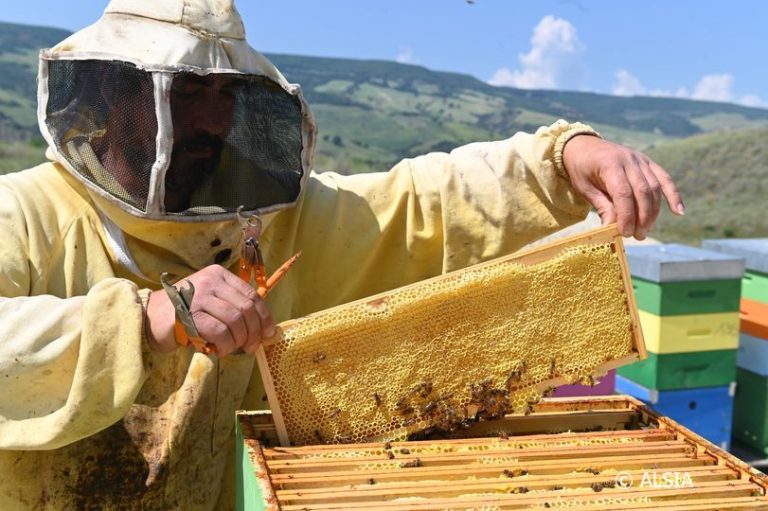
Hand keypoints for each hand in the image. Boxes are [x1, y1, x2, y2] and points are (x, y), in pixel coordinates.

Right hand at [145, 265, 274, 355]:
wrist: (149, 317)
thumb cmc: (185, 313)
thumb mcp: (212, 302)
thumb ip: (234, 309)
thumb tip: (265, 330)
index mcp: (219, 275)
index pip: (252, 294)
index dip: (264, 316)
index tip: (269, 333)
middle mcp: (210, 281)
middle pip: (246, 308)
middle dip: (254, 331)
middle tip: (252, 347)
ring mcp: (199, 295)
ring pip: (235, 320)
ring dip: (239, 340)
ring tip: (233, 349)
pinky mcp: (189, 314)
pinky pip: (219, 332)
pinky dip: (226, 345)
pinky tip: (221, 350)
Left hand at [562, 135, 683, 239]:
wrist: (584, 145)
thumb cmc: (582, 169)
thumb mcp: (584, 188)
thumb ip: (601, 206)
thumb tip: (611, 228)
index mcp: (610, 165)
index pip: (623, 194)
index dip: (626, 215)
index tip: (624, 232)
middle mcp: (629, 160)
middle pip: (642, 192)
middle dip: (642, 217)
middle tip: (637, 235)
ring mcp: (641, 160)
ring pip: (654, 188)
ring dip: (653, 212)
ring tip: (645, 230)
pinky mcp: (648, 162)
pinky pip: (664, 179)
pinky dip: (673, 195)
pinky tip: (679, 212)